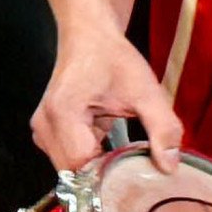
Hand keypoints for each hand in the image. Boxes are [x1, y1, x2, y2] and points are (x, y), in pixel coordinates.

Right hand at [32, 23, 181, 171]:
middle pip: (74, 172)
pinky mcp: (47, 131)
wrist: (89, 36)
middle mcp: (44, 124)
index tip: (136, 172)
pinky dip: (89, 157)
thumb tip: (170, 168)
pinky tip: (107, 145)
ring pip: (70, 169)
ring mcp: (42, 129)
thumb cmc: (114, 58)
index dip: (109, 175)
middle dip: (104, 173)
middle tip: (133, 165)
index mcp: (63, 113)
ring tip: (121, 153)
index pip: (82, 166)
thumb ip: (163, 129)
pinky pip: (67, 158)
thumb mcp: (146, 92)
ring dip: (96, 166)